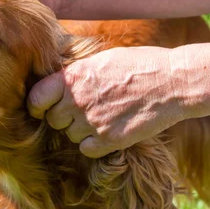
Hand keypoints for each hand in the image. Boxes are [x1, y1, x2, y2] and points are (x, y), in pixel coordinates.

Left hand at [27, 47, 188, 157]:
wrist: (173, 82)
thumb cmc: (140, 65)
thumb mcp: (101, 59)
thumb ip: (75, 74)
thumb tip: (54, 81)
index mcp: (72, 77)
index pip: (36, 98)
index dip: (37, 106)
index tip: (41, 109)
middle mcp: (77, 100)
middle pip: (53, 120)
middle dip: (64, 117)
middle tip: (84, 110)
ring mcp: (92, 122)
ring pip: (70, 135)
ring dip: (81, 130)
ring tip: (104, 116)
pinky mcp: (109, 140)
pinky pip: (86, 149)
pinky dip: (94, 144)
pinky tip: (110, 130)